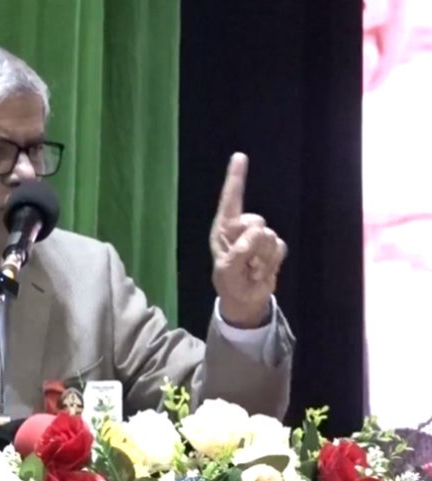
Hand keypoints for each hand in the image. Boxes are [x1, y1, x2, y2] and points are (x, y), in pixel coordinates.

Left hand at [210, 153, 286, 327]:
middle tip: (244, 264)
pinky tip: (262, 270)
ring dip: (262, 257)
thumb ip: (238, 252)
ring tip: (251, 268)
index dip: (236, 178)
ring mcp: (259, 236)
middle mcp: (241, 227)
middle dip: (252, 245)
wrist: (245, 299)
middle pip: (256, 221)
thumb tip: (255, 235)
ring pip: (270, 236)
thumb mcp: (226, 270)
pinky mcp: (273, 246)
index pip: (230, 199)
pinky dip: (272, 262)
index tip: (239, 156)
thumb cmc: (228, 281)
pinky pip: (280, 247)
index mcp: (223, 228)